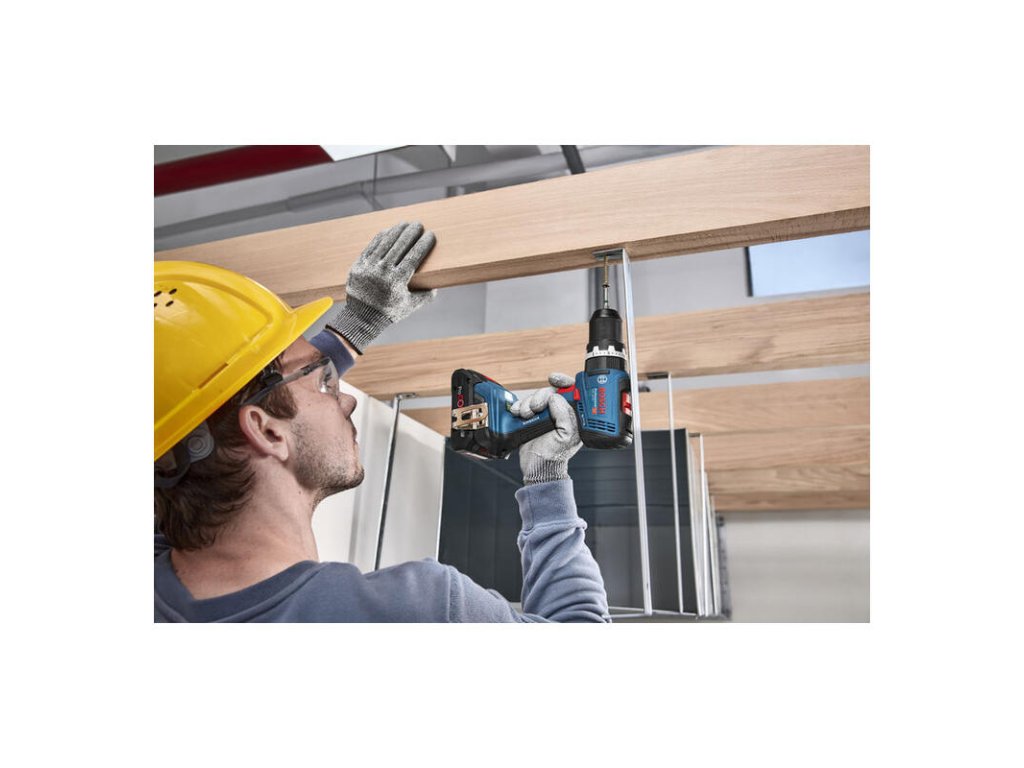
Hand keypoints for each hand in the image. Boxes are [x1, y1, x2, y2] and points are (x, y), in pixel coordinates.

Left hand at [326, 221, 436, 352]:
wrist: (361, 318)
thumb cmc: (388, 312)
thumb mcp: (409, 307)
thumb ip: (424, 297)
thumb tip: (436, 287)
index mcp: (397, 281)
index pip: (414, 256)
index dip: (423, 244)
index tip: (431, 235)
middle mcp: (383, 271)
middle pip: (400, 245)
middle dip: (411, 232)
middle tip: (418, 224)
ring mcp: (369, 266)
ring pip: (385, 243)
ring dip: (396, 231)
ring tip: (405, 223)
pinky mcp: (358, 265)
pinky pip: (371, 246)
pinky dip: (380, 237)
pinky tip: (388, 230)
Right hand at [511, 373, 581, 483]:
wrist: (537, 467)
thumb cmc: (555, 456)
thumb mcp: (566, 436)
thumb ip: (565, 415)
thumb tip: (556, 398)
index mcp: (573, 415)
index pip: (573, 390)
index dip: (564, 381)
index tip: (554, 379)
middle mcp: (560, 412)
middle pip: (551, 391)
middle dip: (541, 396)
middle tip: (536, 407)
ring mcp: (545, 414)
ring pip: (536, 396)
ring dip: (528, 403)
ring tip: (526, 415)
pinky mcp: (532, 417)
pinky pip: (525, 403)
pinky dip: (520, 406)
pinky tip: (518, 414)